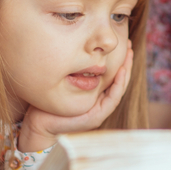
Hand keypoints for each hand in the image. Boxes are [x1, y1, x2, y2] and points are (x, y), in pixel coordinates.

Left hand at [18, 43, 133, 151]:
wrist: (40, 124)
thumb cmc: (47, 102)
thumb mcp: (63, 82)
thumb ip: (72, 71)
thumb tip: (74, 50)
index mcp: (94, 96)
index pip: (112, 77)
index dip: (119, 62)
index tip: (122, 46)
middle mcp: (98, 103)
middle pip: (119, 82)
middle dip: (126, 64)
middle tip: (131, 47)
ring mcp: (99, 111)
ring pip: (119, 89)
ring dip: (126, 72)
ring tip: (129, 55)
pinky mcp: (96, 117)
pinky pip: (112, 99)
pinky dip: (118, 85)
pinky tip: (121, 71)